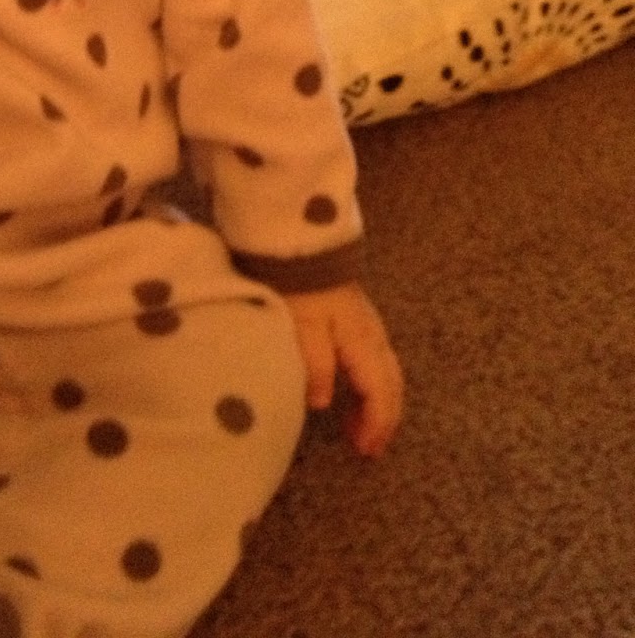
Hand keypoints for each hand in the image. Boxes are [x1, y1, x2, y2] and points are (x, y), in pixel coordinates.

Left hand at [282, 282, 403, 458]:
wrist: (302, 243)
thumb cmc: (301, 286)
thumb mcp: (302, 326)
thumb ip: (315, 365)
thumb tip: (321, 403)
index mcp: (364, 342)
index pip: (380, 392)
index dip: (376, 424)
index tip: (366, 450)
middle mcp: (374, 337)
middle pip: (391, 386)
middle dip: (384, 420)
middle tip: (369, 449)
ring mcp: (369, 327)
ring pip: (386, 375)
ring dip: (377, 405)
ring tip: (358, 430)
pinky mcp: (358, 321)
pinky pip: (375, 363)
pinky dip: (370, 387)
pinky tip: (352, 395)